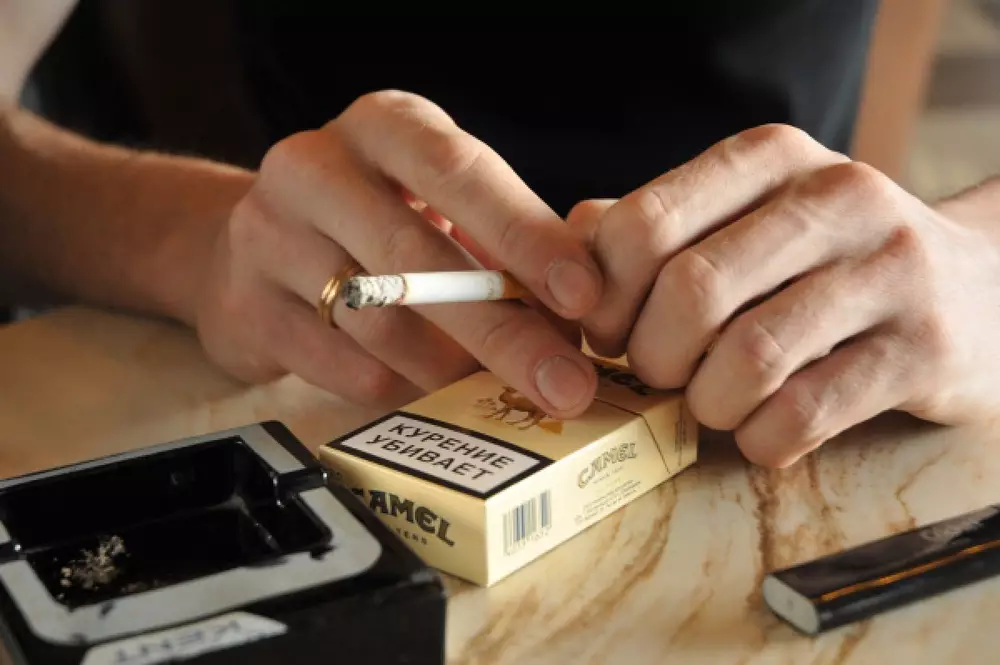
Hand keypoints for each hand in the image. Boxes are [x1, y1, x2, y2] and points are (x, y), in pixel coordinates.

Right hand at [194, 90, 602, 415]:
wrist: (249, 246)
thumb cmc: (374, 220)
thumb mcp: (434, 201)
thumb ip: (498, 244)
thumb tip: (571, 322)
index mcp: (383, 126)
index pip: (459, 172)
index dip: (525, 235)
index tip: (583, 296)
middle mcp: (316, 168)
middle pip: (415, 257)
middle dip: (503, 330)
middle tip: (565, 385)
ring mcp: (269, 236)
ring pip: (378, 322)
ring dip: (453, 370)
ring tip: (500, 394)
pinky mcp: (246, 306)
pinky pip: (344, 366)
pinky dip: (401, 388)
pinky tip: (429, 392)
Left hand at [569, 124, 999, 466]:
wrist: (981, 288)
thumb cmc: (829, 260)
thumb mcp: (750, 216)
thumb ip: (659, 225)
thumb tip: (568, 248)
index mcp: (771, 160)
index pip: (644, 224)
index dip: (602, 296)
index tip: (605, 331)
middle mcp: (836, 199)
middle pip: (691, 291)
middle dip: (652, 355)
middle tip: (659, 373)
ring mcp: (889, 271)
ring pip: (748, 358)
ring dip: (707, 403)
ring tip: (714, 403)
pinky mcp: (923, 350)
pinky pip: (805, 413)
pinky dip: (762, 439)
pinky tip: (764, 431)